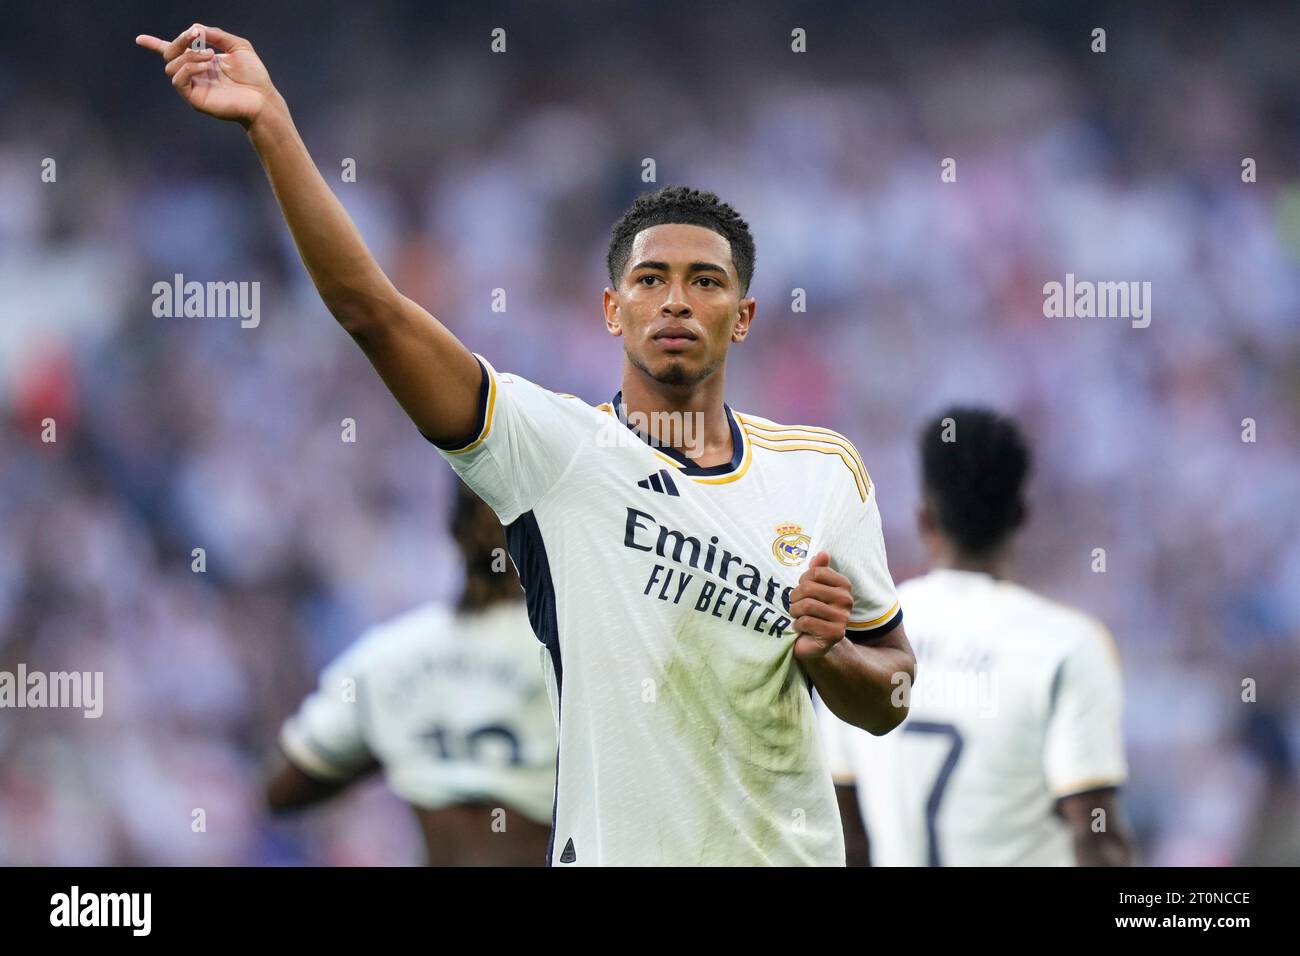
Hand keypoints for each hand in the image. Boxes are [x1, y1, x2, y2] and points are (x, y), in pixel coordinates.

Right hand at [136, 23, 276, 126]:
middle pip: (170, 54)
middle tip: (197, 35)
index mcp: (202, 61)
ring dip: (189, 56)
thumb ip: (216, 35)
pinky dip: (190, 68)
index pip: (175, 52)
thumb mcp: (237, 46)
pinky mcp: (195, 99)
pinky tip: (207, 66)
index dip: (155, 44)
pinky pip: (179, 80)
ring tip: (210, 56)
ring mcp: (194, 87)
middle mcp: (195, 73)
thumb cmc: (254, 75)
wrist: (263, 98)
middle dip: (180, 41)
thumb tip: (196, 28)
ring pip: (171, 66)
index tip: (139, 39)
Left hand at [789, 551, 853, 661]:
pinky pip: (807, 622)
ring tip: (796, 616)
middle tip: (795, 605)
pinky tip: (800, 628)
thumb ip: (818, 570)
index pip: (815, 572)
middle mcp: (847, 600)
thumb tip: (823, 553)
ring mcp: (843, 618)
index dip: (802, 580)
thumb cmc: (812, 611)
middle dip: (795, 597)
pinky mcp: (835, 633)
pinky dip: (797, 625)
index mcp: (844, 585)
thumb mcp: (813, 588)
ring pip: (806, 605)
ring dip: (795, 611)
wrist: (814, 643)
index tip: (802, 590)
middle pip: (809, 588)